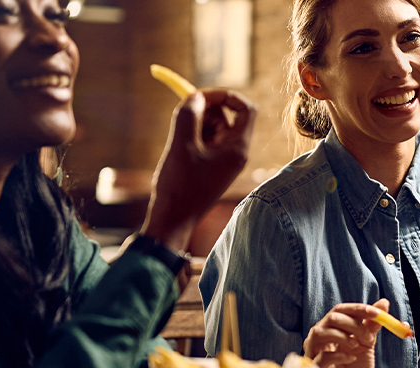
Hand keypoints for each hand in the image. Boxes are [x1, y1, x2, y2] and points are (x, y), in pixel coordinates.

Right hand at [141, 89, 256, 250]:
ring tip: (178, 140)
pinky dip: (192, 136)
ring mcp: (224, 160)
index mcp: (238, 148)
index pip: (246, 109)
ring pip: (214, 127)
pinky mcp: (212, 165)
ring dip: (195, 123)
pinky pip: (206, 141)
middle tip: (181, 116)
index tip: (200, 95)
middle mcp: (236, 153)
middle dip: (204, 110)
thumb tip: (196, 96)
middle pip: (227, 116)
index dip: (225, 96)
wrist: (173, 219)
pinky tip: (178, 150)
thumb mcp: (182, 144)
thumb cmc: (179, 185)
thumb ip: (189, 115)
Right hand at [303, 299, 386, 367]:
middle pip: (331, 318)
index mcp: (332, 330)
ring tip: (357, 346)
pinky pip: (322, 356)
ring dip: (343, 336)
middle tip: (369, 338)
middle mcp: (320, 338)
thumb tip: (384, 303)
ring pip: (320, 333)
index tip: (377, 314)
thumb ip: (372, 325)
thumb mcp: (367, 345)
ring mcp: (314, 353)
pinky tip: (351, 359)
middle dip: (354, 324)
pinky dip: (339, 355)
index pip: (340, 310)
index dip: (359, 309)